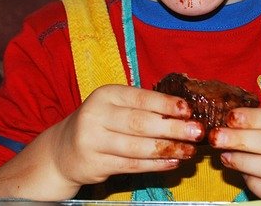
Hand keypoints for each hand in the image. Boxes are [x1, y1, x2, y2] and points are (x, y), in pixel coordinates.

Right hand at [49, 84, 204, 188]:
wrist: (64, 150)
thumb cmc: (100, 123)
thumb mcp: (115, 106)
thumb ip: (142, 107)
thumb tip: (182, 112)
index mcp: (106, 95)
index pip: (141, 98)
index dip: (167, 104)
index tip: (188, 110)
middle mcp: (96, 115)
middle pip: (141, 123)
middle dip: (173, 128)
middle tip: (197, 132)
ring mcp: (93, 141)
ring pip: (138, 147)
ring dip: (168, 150)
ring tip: (189, 151)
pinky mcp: (95, 164)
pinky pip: (132, 165)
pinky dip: (155, 165)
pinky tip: (172, 162)